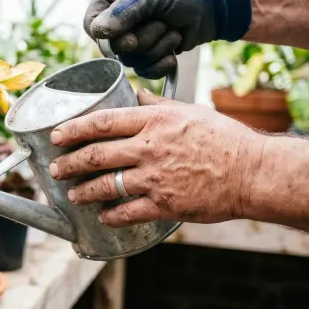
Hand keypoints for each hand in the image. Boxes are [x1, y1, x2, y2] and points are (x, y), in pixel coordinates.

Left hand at [47, 92, 266, 226]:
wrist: (253, 172)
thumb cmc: (224, 139)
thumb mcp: (188, 110)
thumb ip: (155, 104)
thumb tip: (132, 93)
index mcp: (154, 121)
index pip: (102, 122)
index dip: (73, 129)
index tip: (57, 136)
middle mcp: (150, 148)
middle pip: (96, 155)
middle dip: (69, 164)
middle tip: (55, 169)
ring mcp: (156, 178)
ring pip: (106, 185)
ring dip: (83, 191)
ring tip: (73, 194)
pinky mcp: (165, 204)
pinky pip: (127, 212)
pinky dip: (110, 215)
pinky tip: (102, 216)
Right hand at [85, 0, 251, 78]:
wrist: (219, 3)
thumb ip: (124, 11)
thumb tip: (99, 32)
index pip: (92, 24)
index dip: (106, 37)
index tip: (128, 40)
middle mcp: (119, 17)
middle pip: (111, 47)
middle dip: (141, 40)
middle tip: (162, 24)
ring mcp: (134, 36)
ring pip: (130, 60)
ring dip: (157, 47)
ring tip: (174, 30)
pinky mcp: (150, 52)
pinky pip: (144, 70)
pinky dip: (162, 62)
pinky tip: (175, 47)